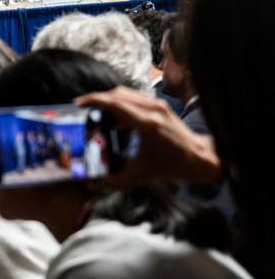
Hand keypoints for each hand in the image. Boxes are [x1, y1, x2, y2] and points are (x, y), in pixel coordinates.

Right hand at [76, 87, 220, 185]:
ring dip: (109, 100)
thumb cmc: (172, 166)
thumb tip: (92, 185)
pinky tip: (118, 120)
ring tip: (99, 115)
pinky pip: (135, 98)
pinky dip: (121, 103)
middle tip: (83, 109)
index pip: (115, 103)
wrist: (200, 158)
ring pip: (126, 93)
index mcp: (147, 124)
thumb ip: (114, 181)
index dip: (94, 100)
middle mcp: (152, 110)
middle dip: (97, 99)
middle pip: (117, 94)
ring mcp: (158, 105)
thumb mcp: (140, 175)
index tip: (78, 103)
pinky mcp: (161, 106)